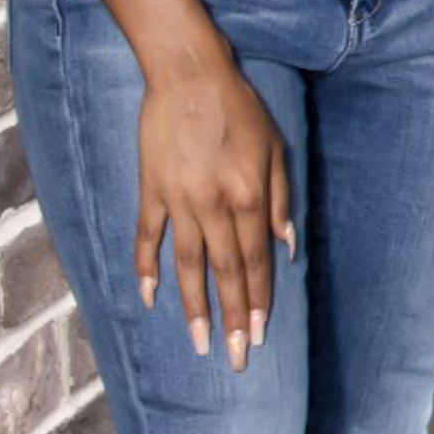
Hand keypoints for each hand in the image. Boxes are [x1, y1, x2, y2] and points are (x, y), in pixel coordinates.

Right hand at [132, 48, 287, 368]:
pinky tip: (149, 299)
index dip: (259, 299)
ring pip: (187, 265)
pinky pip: (148, 237)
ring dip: (194, 307)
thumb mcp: (276, 148)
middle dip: (232, 317)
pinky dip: (147, 269)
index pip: (256, 260)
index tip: (259, 333)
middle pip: (225, 271)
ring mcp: (178, 200)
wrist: (189, 76)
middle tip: (233, 357)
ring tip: (199, 343)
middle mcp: (214, 205)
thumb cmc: (240, 109)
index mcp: (248, 195)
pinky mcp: (151, 191)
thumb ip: (281, 199)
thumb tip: (286, 247)